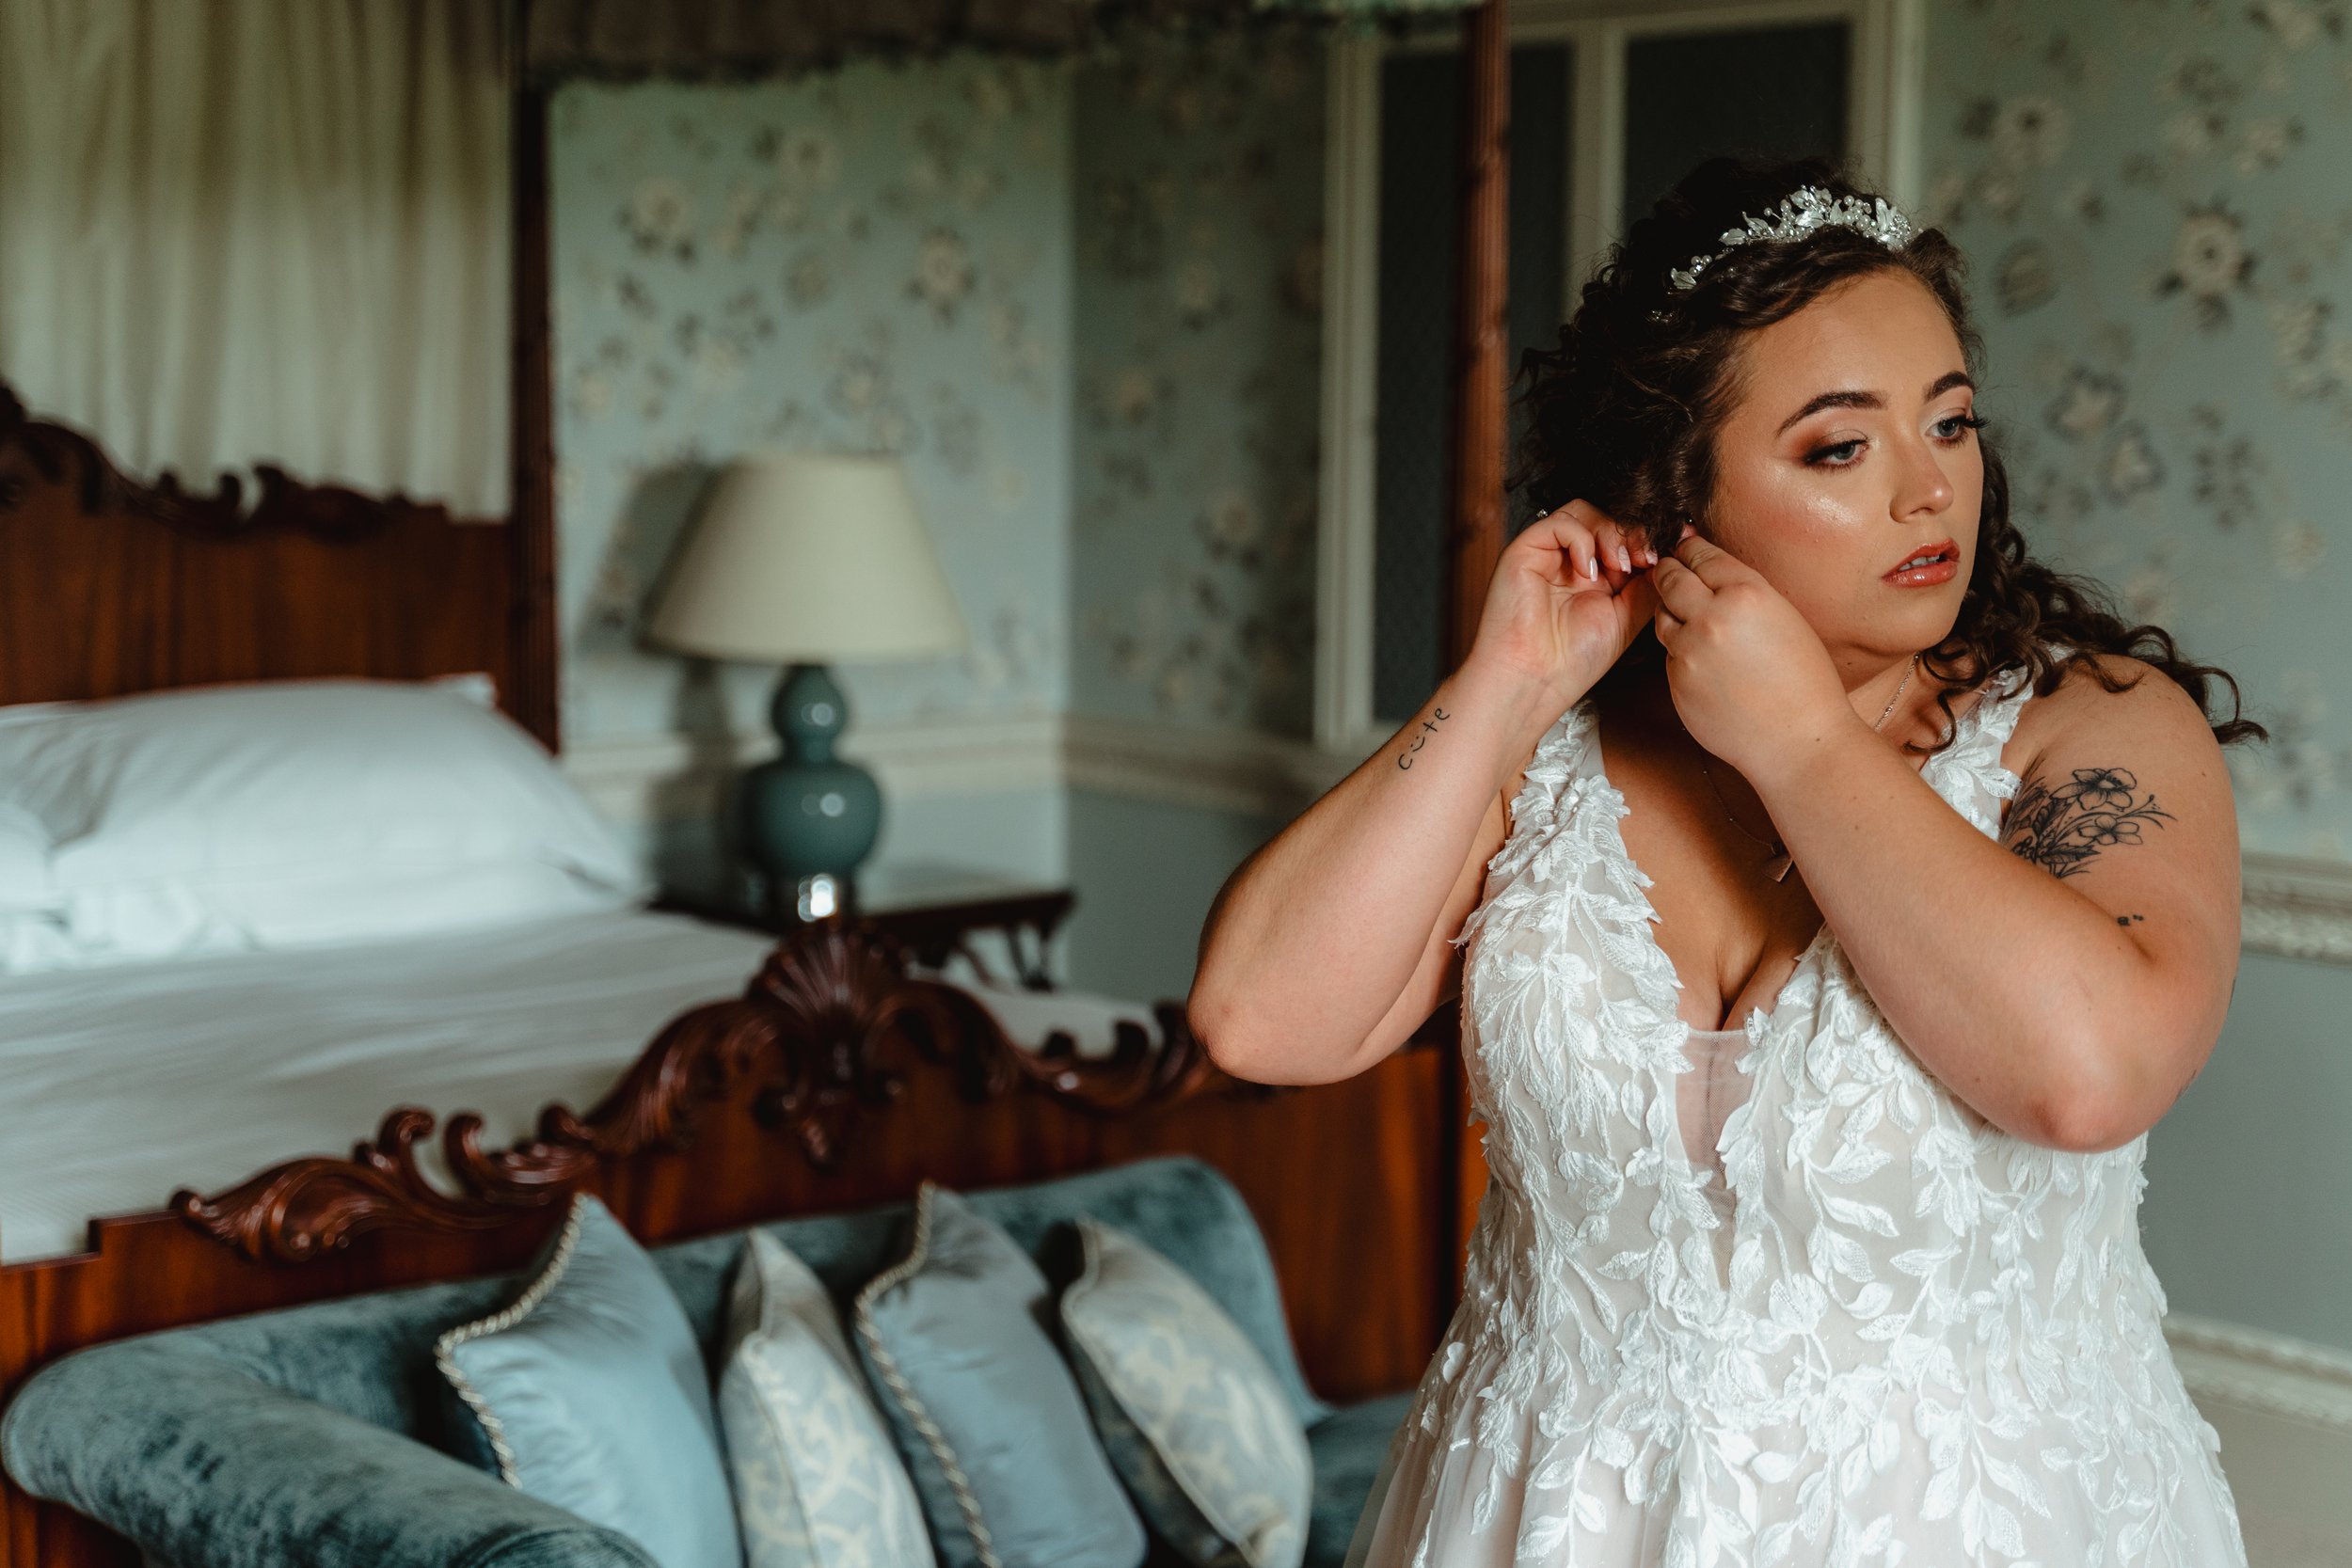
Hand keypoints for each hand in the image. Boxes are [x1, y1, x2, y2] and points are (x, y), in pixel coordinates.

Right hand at [1463, 500, 1661, 716]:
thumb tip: (1673, 554)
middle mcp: (1571, 561)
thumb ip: (1649, 584)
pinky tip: (1588, 572)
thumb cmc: (1573, 660)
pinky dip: (1582, 539)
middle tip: (1647, 558)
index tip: (1673, 550)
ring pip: (1584, 511)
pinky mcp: (1524, 551)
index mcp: (1596, 576)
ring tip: (1620, 566)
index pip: (1625, 536)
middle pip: (1607, 516)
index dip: (1649, 538)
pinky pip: (1559, 522)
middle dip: (1634, 533)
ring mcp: (1548, 554)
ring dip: (1611, 532)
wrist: (1534, 681)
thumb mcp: (1628, 617)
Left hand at [1650, 531, 1852, 776]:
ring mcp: (1688, 652)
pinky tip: (1704, 662)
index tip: (1683, 546)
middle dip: (1667, 571)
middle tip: (1667, 567)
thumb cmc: (1805, 682)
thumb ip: (1745, 594)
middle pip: (1670, 579)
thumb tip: (1713, 576)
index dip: (1689, 548)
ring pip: (1662, 618)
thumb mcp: (1784, 618)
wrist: (1797, 740)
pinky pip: (1669, 656)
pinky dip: (1680, 652)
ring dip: (1671, 613)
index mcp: (1747, 594)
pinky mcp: (1675, 682)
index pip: (1702, 556)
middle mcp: (1711, 618)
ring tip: (1688, 617)